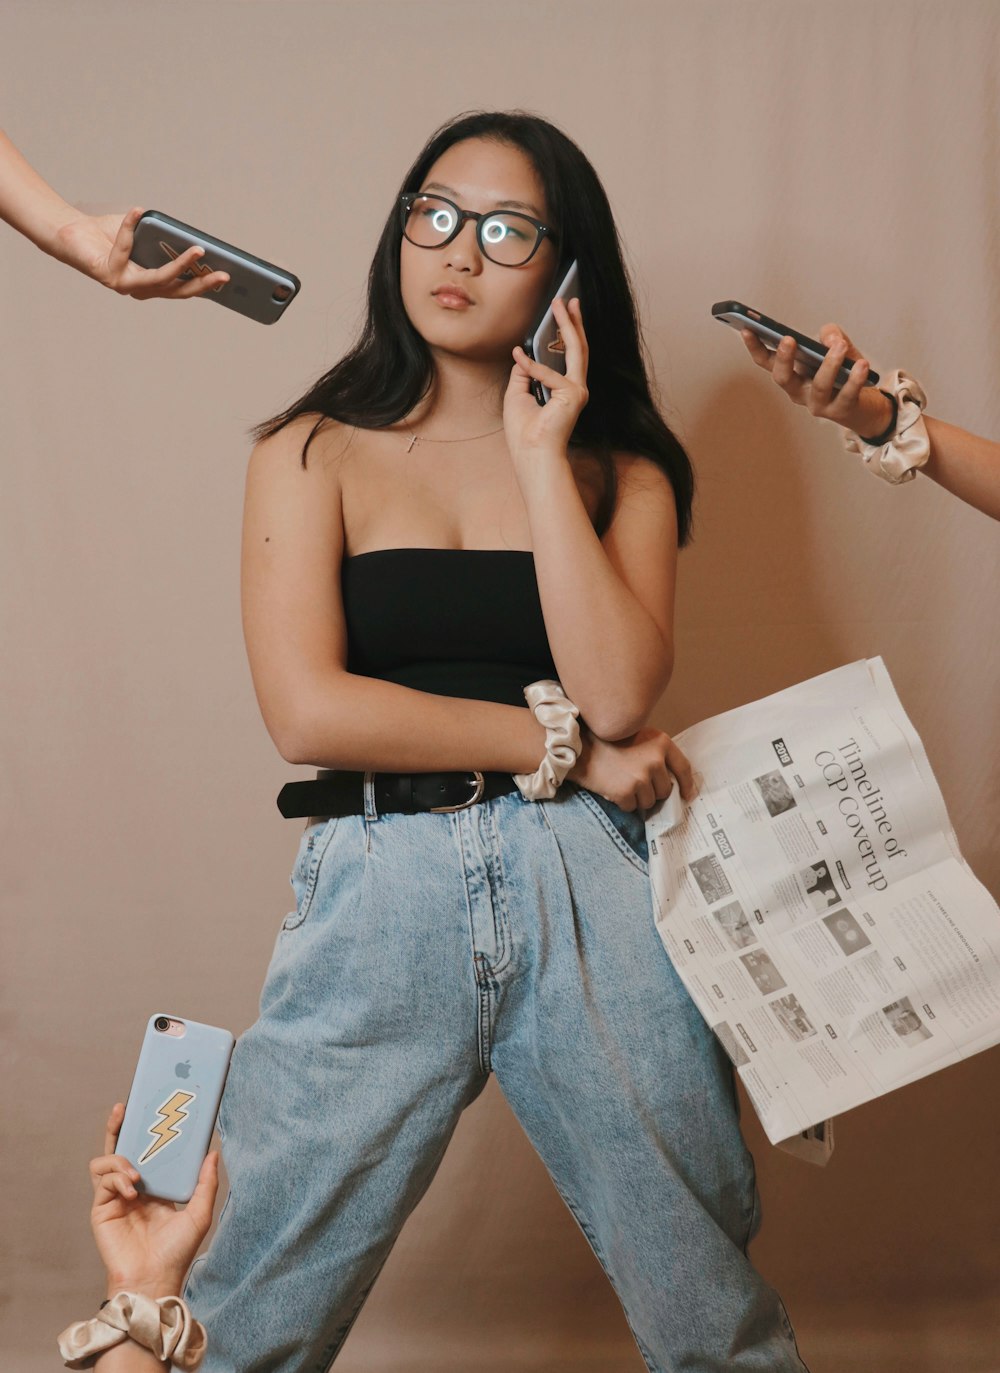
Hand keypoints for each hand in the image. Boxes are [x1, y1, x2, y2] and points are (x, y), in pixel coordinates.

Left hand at [54, 207, 229, 299]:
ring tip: (197, 249)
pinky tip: (137, 211)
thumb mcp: (146, 235)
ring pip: (159, 279)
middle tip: (224, 275)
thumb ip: (165, 240)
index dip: (205, 285)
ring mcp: (125, 286)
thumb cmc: (110, 234)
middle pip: (177, 290)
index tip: (227, 279)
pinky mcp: (108, 275)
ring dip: (180, 265)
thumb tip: (193, 239)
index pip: (183, 288)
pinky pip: (125, 249)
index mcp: (152, 284)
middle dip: (203, 283)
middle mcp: (140, 290)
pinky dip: (130, 226)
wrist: (73, 235)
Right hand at [90, 1103, 218, 1298]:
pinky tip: (132, 1189)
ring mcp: (115, 1197)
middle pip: (120, 1147)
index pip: (148, 1149)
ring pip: (105, 1161)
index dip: (147, 1129)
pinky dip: (116, 1178)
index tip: (152, 1106)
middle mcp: (134, 1187)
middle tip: (124, 1107)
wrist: (154, 1279)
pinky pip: (102, 1181)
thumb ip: (206, 1182)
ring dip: (120, 1159)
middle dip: (120, 1126)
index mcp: (156, 1185)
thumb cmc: (177, 1251)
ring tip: (136, 1171)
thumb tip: (214, 1151)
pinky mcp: (101, 1209)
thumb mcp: (200, 1212)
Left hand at [504, 296, 588, 462]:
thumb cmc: (524, 431)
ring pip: (575, 350)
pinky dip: (532, 366)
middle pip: (577, 348)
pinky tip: (519, 356)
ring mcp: (577, 391)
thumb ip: (523, 372)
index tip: (562, 312)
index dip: (566, 333)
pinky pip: (549, 374)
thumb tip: (522, 353)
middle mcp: (575, 388)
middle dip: (572, 321)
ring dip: (568, 325)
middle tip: (568, 299)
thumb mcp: (517, 393)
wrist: (531, 453)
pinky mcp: (573, 395)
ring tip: (561, 304)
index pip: (568, 356)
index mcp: (564, 389)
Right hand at [569, 726, 695, 813]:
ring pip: (649, 802)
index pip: (683, 768)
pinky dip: (622, 803)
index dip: (687, 785)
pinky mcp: (626, 791)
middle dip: (652, 792)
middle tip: (634, 783)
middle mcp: (655, 759)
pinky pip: (631, 807)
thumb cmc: (607, 741)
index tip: (687, 796)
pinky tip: (612, 788)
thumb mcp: (638, 736)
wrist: (578, 746)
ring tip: (621, 783)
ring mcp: (641, 776)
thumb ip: (656, 753)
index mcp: (661, 742)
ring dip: (636, 798)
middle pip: (665, 790)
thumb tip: (671, 781)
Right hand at [741, 322, 894, 438]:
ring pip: (818, 386)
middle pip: (783, 378)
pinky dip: (855, 379)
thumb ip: (831, 336)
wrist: (865, 405)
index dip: (755, 347)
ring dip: (829, 364)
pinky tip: (862, 364)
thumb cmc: (844, 374)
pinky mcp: (840, 411)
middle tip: (789, 340)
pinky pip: (846, 395)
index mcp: (791, 374)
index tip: (747, 330)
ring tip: (839, 346)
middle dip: (784, 359)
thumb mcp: (837, 347)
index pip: (766, 362)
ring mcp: (817, 404)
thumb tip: (831, 341)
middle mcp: (798, 391)